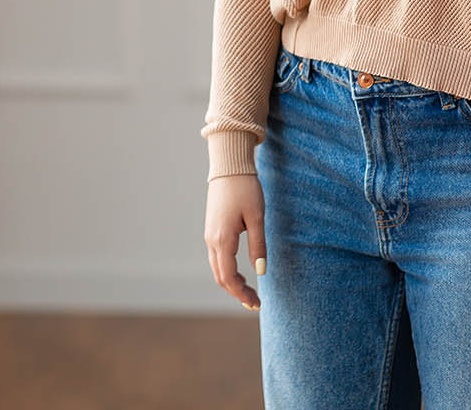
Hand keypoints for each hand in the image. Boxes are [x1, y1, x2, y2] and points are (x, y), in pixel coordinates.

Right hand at [204, 173, 265, 309]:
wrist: (228, 166)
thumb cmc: (245, 189)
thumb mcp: (257, 217)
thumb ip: (258, 246)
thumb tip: (260, 272)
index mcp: (222, 239)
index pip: (229, 277)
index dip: (241, 294)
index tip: (256, 304)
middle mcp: (212, 240)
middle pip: (220, 276)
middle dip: (236, 292)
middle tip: (255, 302)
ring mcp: (209, 234)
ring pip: (217, 267)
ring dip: (231, 282)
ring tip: (249, 291)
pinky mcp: (212, 229)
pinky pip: (216, 257)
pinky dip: (227, 270)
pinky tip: (240, 272)